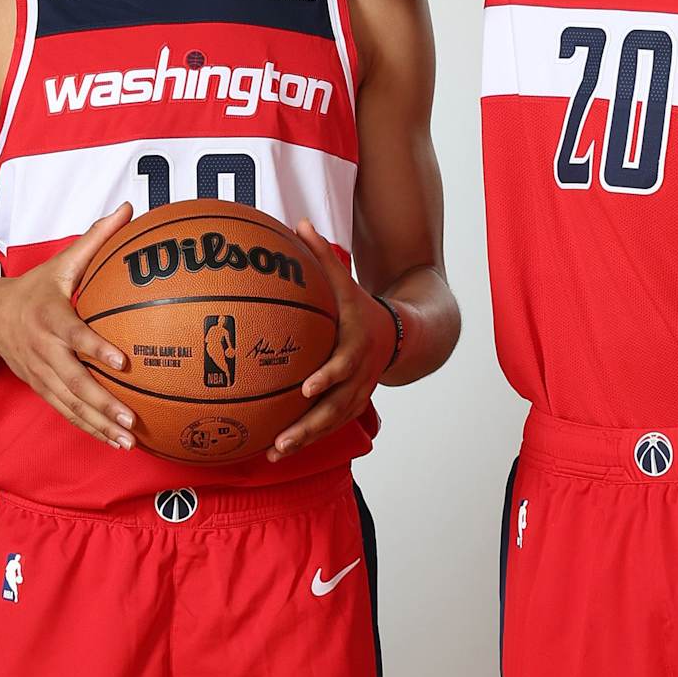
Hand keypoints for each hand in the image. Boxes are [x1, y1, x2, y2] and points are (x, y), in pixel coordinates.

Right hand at [0, 205, 138, 447]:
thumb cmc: (33, 290)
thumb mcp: (61, 262)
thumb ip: (96, 239)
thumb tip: (127, 209)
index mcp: (50, 318)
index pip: (74, 335)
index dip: (96, 349)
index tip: (123, 361)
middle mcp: (43, 351)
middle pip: (74, 382)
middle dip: (103, 404)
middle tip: (132, 419)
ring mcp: (41, 375)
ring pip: (71, 405)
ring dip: (100, 425)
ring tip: (129, 441)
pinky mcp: (41, 389)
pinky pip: (67, 413)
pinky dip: (90, 429)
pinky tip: (115, 442)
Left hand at [270, 223, 394, 458]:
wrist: (402, 334)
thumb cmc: (362, 307)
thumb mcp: (347, 281)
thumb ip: (323, 256)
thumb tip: (300, 224)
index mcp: (356, 346)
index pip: (344, 364)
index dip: (328, 376)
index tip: (306, 387)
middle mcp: (359, 376)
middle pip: (336, 406)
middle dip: (310, 425)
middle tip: (282, 438)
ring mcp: (357, 394)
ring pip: (332, 423)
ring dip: (305, 439)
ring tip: (276, 452)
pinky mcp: (351, 406)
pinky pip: (329, 426)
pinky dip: (307, 440)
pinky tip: (278, 451)